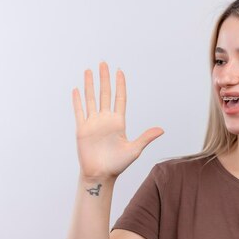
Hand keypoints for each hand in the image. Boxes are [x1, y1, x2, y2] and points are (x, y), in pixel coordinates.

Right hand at [72, 62, 163, 180]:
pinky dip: (77, 100)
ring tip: (89, 70)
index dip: (119, 85)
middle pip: (104, 94)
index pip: (119, 98)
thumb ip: (146, 137)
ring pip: (91, 99)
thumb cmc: (118, 164)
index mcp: (118, 122)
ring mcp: (93, 123)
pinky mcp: (82, 129)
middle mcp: (105, 120)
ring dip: (90, 85)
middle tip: (103, 63)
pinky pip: (79, 111)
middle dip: (104, 79)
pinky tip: (77, 89)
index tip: (119, 71)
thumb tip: (162, 130)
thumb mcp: (134, 149)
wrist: (101, 174)